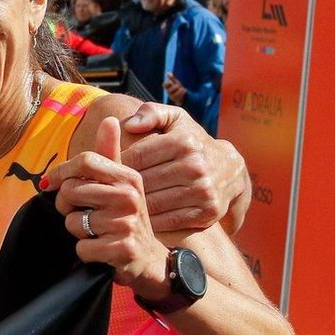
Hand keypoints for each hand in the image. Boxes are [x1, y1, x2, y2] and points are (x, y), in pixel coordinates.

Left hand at [48, 117, 168, 291]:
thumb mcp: (124, 184)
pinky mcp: (120, 249)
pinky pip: (81, 248)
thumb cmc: (128, 218)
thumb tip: (110, 120)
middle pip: (72, 190)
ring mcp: (126, 224)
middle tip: (82, 213)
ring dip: (78, 232)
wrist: (150, 260)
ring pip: (72, 222)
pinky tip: (101, 250)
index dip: (61, 172)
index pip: (85, 161)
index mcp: (128, 177)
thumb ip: (111, 154)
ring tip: (97, 232)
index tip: (50, 183)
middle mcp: (129, 197)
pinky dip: (85, 252)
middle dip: (67, 205)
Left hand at [116, 103, 249, 233]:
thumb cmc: (192, 143)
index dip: (116, 166)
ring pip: (153, 203)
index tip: (104, 173)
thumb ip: (151, 112)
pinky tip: (138, 218)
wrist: (230, 171)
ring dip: (132, 207)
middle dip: (121, 188)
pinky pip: (168, 221)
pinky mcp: (207, 212)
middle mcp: (195, 165)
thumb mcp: (176, 120)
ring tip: (116, 207)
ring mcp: (203, 190)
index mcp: (184, 141)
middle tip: (104, 194)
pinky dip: (150, 222)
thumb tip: (129, 124)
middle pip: (143, 182)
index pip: (137, 157)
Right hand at [164, 73, 187, 104]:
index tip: (171, 82)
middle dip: (175, 87)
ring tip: (183, 88)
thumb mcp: (176, 83)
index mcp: (168, 88)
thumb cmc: (179, 89)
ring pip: (174, 95)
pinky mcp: (177, 101)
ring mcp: (173, 98)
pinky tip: (185, 90)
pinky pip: (178, 98)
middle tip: (179, 86)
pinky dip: (182, 93)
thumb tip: (167, 73)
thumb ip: (172, 78)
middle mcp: (169, 93)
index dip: (167, 83)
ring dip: (179, 91)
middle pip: (169, 90)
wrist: (185, 98)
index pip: (164, 85)